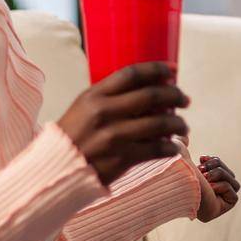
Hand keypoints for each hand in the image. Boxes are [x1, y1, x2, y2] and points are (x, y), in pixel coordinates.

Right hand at [58, 63, 188, 185]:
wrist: (55, 170)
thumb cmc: (73, 137)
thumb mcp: (84, 109)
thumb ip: (111, 97)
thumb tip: (149, 88)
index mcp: (94, 96)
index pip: (132, 74)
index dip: (157, 69)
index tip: (173, 70)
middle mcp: (104, 112)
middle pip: (152, 96)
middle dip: (175, 95)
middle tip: (185, 100)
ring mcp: (113, 136)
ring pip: (160, 123)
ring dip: (178, 123)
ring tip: (183, 126)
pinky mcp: (121, 158)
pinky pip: (156, 149)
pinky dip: (170, 147)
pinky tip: (173, 147)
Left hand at [178, 144, 239, 222]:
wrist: (175, 180)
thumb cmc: (174, 168)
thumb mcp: (178, 150)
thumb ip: (181, 142)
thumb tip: (183, 138)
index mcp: (198, 183)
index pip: (219, 170)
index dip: (214, 162)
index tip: (201, 158)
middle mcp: (206, 195)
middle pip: (228, 174)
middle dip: (217, 167)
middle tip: (202, 170)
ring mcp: (214, 203)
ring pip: (233, 181)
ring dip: (220, 175)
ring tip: (205, 178)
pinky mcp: (221, 208)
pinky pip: (234, 194)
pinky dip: (223, 187)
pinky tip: (209, 189)